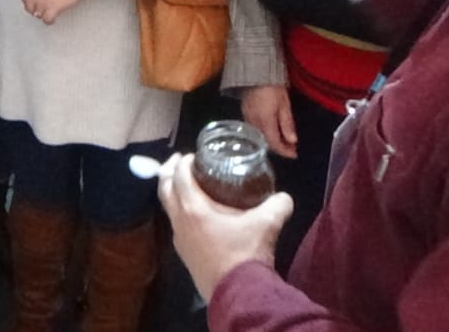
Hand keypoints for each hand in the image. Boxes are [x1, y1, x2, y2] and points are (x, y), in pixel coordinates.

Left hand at [20, 0, 82, 24]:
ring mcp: (44, 1)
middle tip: (41, 11)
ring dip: (43, 15)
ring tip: (49, 14)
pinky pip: (46, 19)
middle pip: (29, 8)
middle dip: (34, 10)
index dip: (28, 2)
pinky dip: (49, 21)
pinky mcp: (53, 8)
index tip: (32, 5)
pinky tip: (53, 19)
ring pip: (37, 15)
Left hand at [157, 153, 293, 300]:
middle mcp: (179, 220)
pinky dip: (181, 211)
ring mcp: (179, 238)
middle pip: (165, 188)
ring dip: (174, 192)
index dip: (184, 161)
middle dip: (170, 171)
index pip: (179, 175)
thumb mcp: (267, 224)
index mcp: (192, 208)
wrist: (238, 293)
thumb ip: (278, 204)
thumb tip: (283, 197)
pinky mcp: (184, 253)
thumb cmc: (246, 254)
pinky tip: (198, 214)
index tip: (195, 155)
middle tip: (181, 161)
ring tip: (189, 185)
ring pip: (169, 207)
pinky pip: (177, 224)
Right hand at [240, 86, 297, 158]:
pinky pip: (254, 130)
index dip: (285, 152)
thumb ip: (287, 124)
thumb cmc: (272, 87)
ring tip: (283, 140)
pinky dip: (264, 134)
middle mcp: (254, 124)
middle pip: (266, 142)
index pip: (275, 144)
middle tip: (291, 147)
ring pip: (260, 137)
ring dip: (272, 141)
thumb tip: (293, 141)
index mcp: (265, 123)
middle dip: (280, 147)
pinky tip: (271, 131)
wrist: (254, 73)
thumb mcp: (284, 104)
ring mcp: (247, 119)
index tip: (294, 154)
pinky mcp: (244, 114)